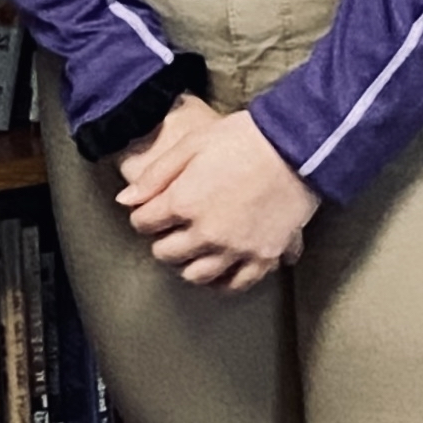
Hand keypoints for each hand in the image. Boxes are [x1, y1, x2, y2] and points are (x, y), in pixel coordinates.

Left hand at [115, 98, 317, 292]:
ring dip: (188, 264)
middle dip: (163, 240)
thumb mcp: (192, 144)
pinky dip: (224, 282)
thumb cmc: (243, 138)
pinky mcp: (262, 256)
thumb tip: (126, 201)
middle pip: (166, 253)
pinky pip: (237, 284)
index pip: (143, 223)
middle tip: (172, 228)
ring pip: (196, 275)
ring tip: (194, 250)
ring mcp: (235, 249)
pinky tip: (221, 270)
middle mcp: (205, 233)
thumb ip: (155, 175)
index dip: (144, 214)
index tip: (153, 209)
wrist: (296, 146)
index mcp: (183, 202)